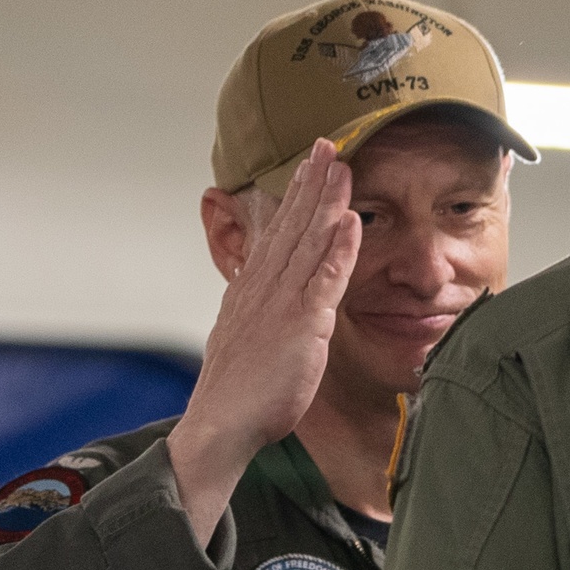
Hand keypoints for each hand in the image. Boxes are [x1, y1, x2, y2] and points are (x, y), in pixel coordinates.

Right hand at [167, 140, 362, 543]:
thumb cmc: (236, 393)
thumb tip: (264, 296)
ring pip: (307, 242)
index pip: (278, 232)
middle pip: (291, 225)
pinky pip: (323, 280)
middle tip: (328, 143)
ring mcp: (281, 303)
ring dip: (327, 202)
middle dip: (311, 182)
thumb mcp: (244, 338)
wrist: (219, 426)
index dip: (296, 195)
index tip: (310, 165)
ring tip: (343, 166)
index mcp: (251, 290)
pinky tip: (350, 221)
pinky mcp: (300, 326)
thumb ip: (258, 310)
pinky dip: (338, 249)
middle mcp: (263, 288)